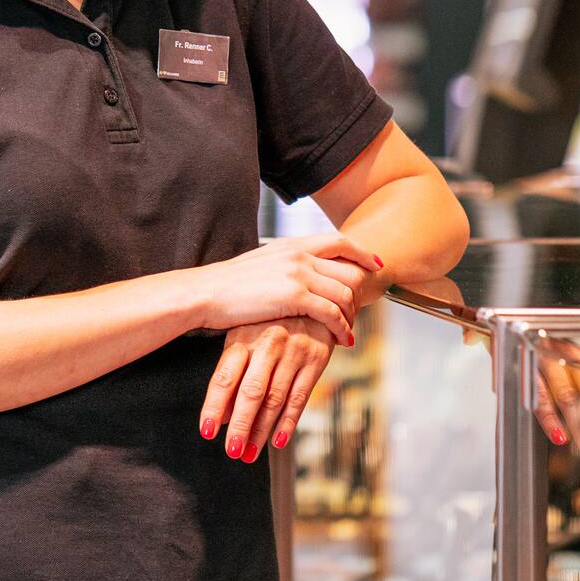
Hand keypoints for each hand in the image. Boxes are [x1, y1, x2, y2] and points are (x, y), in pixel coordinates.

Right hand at [194, 234, 381, 341]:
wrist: (205, 292)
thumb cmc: (227, 284)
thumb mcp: (261, 264)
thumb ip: (284, 265)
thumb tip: (296, 274)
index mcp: (292, 244)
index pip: (339, 241)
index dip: (361, 252)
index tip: (374, 264)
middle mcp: (300, 254)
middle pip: (348, 270)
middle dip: (359, 292)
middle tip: (361, 310)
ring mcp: (299, 274)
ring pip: (343, 293)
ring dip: (351, 314)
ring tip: (349, 330)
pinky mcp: (294, 296)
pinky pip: (331, 312)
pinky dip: (341, 327)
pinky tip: (342, 339)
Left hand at [197, 315, 336, 459]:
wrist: (315, 299)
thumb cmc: (270, 323)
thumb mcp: (245, 338)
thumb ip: (232, 374)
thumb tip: (219, 416)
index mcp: (244, 337)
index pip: (225, 376)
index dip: (214, 406)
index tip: (206, 432)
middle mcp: (269, 343)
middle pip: (252, 391)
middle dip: (240, 425)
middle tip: (232, 451)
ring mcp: (295, 350)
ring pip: (275, 399)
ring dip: (261, 430)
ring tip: (249, 453)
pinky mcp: (316, 359)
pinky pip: (300, 396)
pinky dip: (288, 421)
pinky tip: (277, 440)